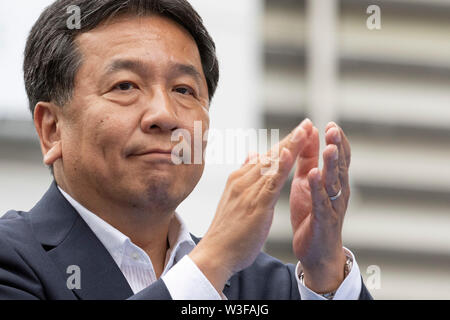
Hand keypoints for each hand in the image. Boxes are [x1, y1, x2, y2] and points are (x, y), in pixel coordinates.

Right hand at [189, 119, 311, 292]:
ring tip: (305, 130)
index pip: (266, 158)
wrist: (214, 254)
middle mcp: (243, 180)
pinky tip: (291, 152)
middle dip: (290, 138)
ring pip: (272, 164)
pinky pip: (271, 182)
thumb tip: (252, 155)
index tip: (298, 131)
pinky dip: (281, 166)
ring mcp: (248, 191)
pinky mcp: (255, 205)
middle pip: (271, 155)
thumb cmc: (226, 232)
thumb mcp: (234, 199)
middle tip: (307, 123)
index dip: (283, 144)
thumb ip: (245, 176)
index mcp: (239, 180)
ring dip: (290, 145)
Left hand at [290, 121, 350, 292]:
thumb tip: (309, 133)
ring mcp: (332, 206)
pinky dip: (317, 188)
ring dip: (331, 165)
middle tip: (333, 130)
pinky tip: (313, 175)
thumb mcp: (307, 182)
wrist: (316, 251)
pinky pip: (321, 201)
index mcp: (333, 181)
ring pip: (333, 182)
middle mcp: (338, 191)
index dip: (337, 141)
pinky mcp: (323, 219)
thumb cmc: (311, 213)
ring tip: (328, 148)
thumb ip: (308, 159)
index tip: (330, 124)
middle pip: (339, 166)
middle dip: (336, 147)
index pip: (339, 157)